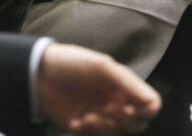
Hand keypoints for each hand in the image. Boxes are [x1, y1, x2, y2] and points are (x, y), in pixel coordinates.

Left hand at [38, 43, 160, 134]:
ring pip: (117, 134)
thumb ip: (126, 82)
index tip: (127, 108)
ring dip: (103, 129)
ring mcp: (101, 115)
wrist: (38, 74)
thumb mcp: (100, 66)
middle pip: (137, 124)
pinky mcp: (86, 127)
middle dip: (122, 121)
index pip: (150, 104)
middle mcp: (116, 101)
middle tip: (104, 109)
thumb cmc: (71, 63)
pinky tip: (74, 123)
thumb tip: (152, 103)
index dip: (144, 111)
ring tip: (85, 117)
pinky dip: (87, 134)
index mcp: (123, 84)